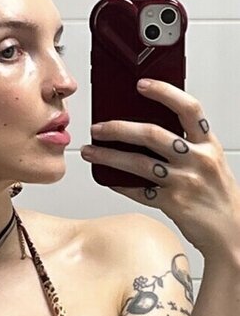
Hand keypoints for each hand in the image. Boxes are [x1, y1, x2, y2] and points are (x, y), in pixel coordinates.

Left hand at [80, 79, 239, 261]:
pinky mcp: (174, 203)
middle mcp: (198, 159)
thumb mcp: (210, 160)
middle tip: (98, 127)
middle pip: (152, 134)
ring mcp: (185, 182)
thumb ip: (187, 144)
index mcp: (208, 143)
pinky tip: (106, 179)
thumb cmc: (217, 194)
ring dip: (108, 156)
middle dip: (119, 128)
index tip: (141, 85)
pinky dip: (119, 184)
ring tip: (89, 152)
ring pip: (139, 163)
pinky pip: (139, 191)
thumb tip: (147, 130)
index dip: (164, 92)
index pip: (188, 108)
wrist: (231, 231)